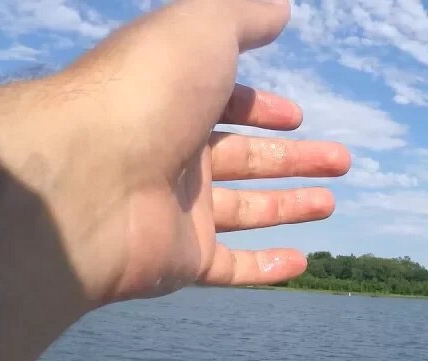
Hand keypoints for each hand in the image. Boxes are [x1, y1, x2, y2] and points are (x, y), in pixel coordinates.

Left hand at [39, 0, 350, 304]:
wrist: (86, 179)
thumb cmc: (143, 92)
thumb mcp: (200, 29)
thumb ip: (242, 16)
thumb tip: (279, 8)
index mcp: (172, 103)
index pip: (222, 105)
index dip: (261, 108)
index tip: (296, 116)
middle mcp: (171, 155)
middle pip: (243, 158)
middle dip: (293, 158)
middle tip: (341, 161)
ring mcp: (176, 211)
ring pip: (244, 211)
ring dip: (289, 206)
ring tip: (330, 202)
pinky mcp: (181, 260)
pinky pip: (231, 267)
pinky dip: (267, 267)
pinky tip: (301, 261)